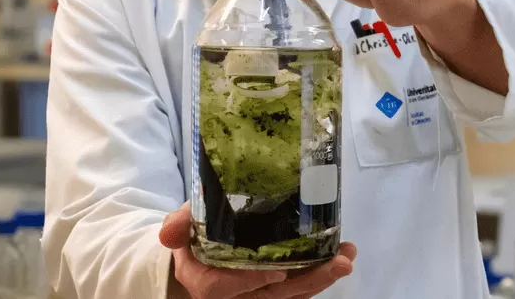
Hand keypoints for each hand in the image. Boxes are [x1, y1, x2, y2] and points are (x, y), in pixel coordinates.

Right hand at [160, 203, 355, 298]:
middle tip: (339, 264)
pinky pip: (297, 290)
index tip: (277, 272)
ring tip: (347, 258)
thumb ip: (179, 225)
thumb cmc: (195, 233)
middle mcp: (232, 295)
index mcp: (203, 280)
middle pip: (270, 297)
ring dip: (321, 278)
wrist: (201, 247)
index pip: (222, 288)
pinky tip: (341, 258)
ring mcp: (255, 295)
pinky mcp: (274, 289)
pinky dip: (319, 275)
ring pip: (289, 296)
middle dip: (307, 282)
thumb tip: (167, 233)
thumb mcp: (185, 223)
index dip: (247, 282)